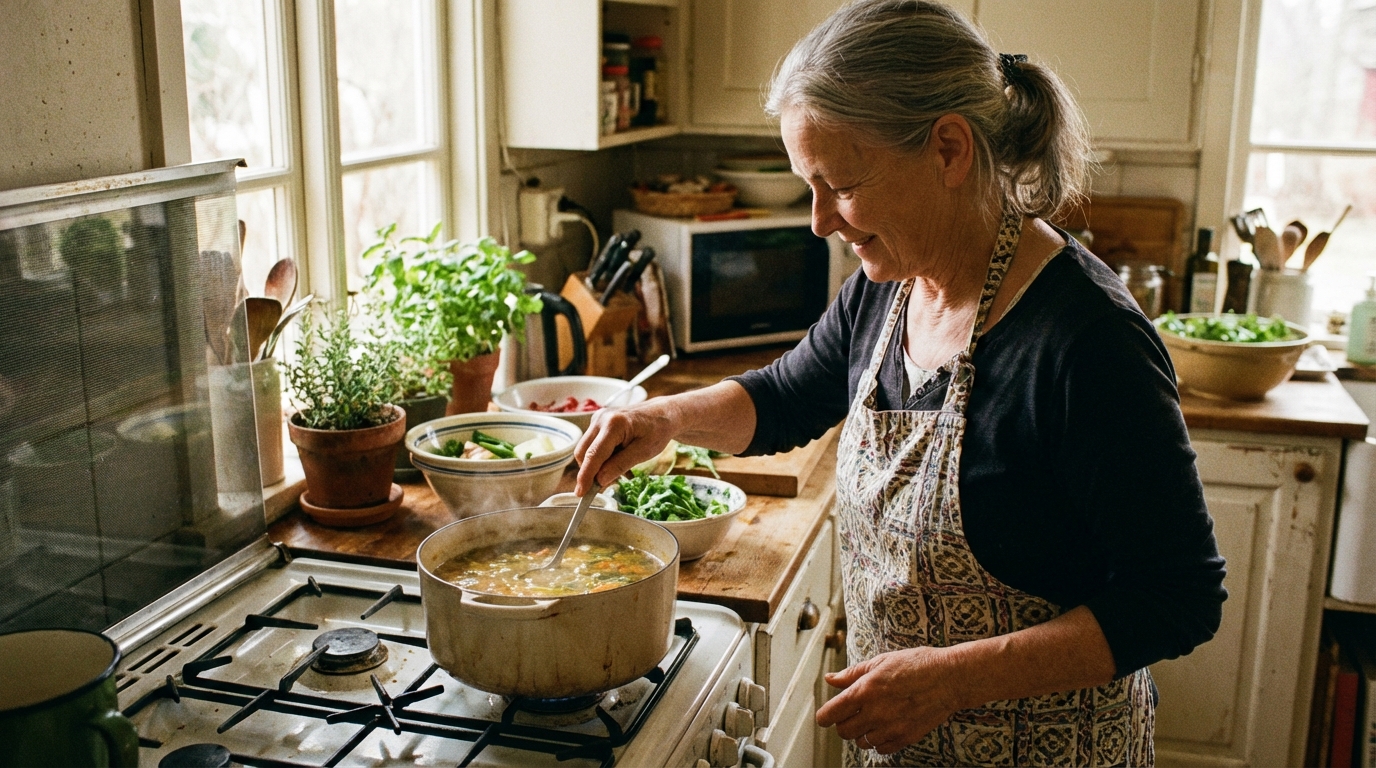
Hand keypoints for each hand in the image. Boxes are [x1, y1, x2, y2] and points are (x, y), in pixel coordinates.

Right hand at [573, 400, 675, 494]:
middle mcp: (601, 418)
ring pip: (586, 450)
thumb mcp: (644, 452)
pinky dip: (601, 458)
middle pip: (583, 452)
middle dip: (591, 472)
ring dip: (597, 465)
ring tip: (620, 470)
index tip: (581, 493)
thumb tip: (599, 480)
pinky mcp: (598, 423)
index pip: (593, 454)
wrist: (662, 413)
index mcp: (614, 423)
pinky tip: (617, 460)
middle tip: (608, 484)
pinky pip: (592, 445)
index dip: (585, 476)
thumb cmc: (657, 431)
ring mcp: (598, 419)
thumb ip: (620, 465)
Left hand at [814, 646, 966, 754]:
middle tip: (853, 713)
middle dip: (844, 723)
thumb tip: (831, 679)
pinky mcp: (905, 738)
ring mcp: (891, 728)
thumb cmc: (917, 665)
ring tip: (873, 717)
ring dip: (862, 732)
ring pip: (861, 742)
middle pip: (843, 732)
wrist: (950, 678)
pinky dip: (879, 741)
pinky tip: (886, 726)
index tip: (827, 715)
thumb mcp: (880, 661)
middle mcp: (875, 713)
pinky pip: (881, 749)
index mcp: (865, 691)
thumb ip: (852, 674)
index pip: (830, 714)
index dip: (825, 716)